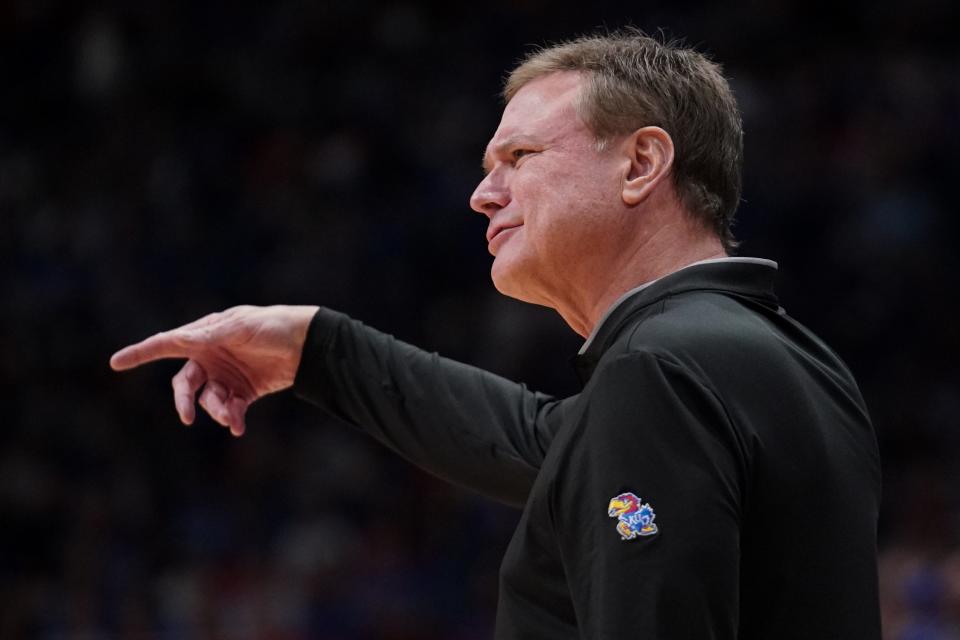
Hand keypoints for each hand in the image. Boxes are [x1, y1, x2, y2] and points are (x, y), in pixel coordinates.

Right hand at [110, 305, 318, 436]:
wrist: (307, 344)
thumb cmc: (272, 325)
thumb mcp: (242, 326)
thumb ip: (212, 335)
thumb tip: (180, 338)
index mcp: (204, 336)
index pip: (166, 344)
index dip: (140, 353)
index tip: (115, 362)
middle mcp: (210, 357)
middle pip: (185, 384)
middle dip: (184, 401)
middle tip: (186, 416)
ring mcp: (226, 377)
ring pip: (208, 401)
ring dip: (216, 410)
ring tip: (231, 416)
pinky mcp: (243, 393)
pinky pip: (230, 411)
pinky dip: (232, 420)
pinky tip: (238, 428)